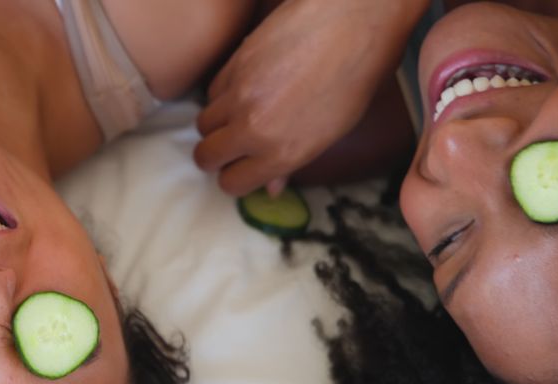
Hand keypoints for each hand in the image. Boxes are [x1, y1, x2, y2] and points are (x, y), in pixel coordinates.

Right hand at [195, 0, 425, 195]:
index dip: (235, 178)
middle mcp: (254, 129)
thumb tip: (272, 187)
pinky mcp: (233, 65)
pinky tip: (244, 88)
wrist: (352, 22)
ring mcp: (239, 95)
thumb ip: (292, 161)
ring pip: (203, 124)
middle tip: (230, 148)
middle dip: (215, 157)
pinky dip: (222, 95)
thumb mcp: (330, 132)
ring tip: (238, 116)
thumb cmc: (354, 77)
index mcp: (282, 153)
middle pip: (206, 157)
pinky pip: (213, 92)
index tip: (241, 170)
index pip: (231, 183)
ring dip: (217, 125)